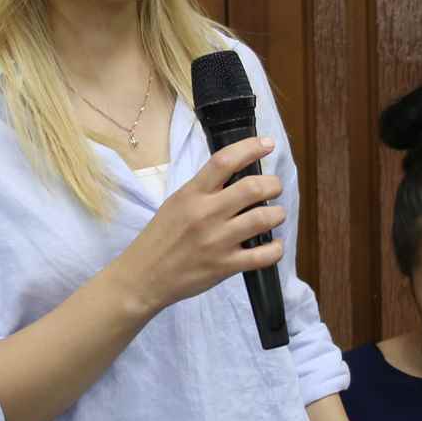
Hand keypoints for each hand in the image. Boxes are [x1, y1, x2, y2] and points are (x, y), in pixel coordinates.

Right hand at [111, 137, 284, 316]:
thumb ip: (203, 190)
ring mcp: (217, 241)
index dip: (251, 148)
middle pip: (253, 188)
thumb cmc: (160, 237)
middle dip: (273, 184)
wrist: (143, 276)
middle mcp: (206, 214)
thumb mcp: (176, 203)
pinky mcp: (224, 266)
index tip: (268, 144)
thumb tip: (236, 175)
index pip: (224, 161)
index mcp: (192, 194)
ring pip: (263, 219)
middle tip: (274, 188)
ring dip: (277, 214)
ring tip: (275, 214)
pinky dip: (276, 248)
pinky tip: (274, 244)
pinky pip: (263, 256)